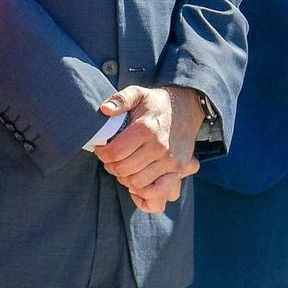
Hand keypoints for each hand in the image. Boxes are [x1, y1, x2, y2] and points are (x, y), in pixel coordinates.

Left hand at [93, 85, 204, 210]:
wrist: (186, 108)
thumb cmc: (156, 103)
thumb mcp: (137, 93)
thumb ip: (120, 99)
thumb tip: (105, 110)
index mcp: (146, 129)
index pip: (115, 152)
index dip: (102, 154)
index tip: (101, 149)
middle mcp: (160, 147)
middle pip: (124, 170)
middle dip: (111, 166)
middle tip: (110, 159)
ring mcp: (171, 161)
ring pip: (137, 183)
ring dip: (124, 178)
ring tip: (123, 167)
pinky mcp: (179, 170)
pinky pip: (158, 193)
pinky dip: (144, 194)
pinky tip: (136, 184)